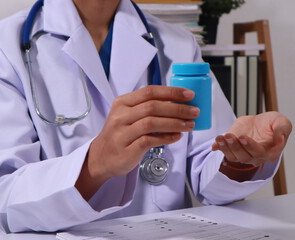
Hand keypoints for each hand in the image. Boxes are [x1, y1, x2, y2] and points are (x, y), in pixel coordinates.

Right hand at [76, 85, 198, 198]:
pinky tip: (177, 137)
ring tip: (189, 125)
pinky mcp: (126, 149)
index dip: (171, 92)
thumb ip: (146, 108)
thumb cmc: (119, 135)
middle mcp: (120, 116)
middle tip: (194, 112)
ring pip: (151, 122)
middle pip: (152, 106)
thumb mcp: (127, 115)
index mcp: (122, 103)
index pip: (149, 92)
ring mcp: (122, 133)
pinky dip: (166, 138)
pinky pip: (150, 140)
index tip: (189, 95)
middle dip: (177, 108)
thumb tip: (176, 103)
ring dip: (175, 123)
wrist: (100, 158)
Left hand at [212, 111, 291, 166]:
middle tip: (230, 136)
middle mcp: (255, 156)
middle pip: (244, 157)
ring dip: (225, 147)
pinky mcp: (232, 148)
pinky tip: (215, 144)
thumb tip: (280, 139)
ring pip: (233, 156)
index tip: (243, 137)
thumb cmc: (271, 123)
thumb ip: (282, 130)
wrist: (259, 121)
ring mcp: (242, 154)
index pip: (259, 153)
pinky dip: (218, 148)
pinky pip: (224, 151)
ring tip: (221, 137)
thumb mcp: (282, 122)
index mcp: (269, 152)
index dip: (250, 147)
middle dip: (235, 146)